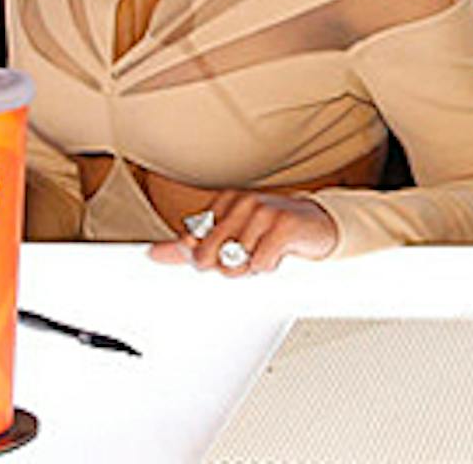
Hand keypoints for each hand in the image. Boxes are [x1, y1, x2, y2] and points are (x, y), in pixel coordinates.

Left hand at [146, 190, 338, 275]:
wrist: (318, 226)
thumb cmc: (272, 232)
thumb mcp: (229, 236)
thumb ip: (190, 246)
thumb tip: (154, 253)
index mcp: (224, 202)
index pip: (190, 241)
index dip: (206, 260)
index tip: (224, 254)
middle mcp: (241, 202)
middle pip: (206, 256)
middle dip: (225, 267)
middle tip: (247, 257)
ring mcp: (263, 211)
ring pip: (233, 264)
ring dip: (250, 269)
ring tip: (265, 253)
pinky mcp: (283, 225)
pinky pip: (260, 264)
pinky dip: (269, 268)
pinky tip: (280, 253)